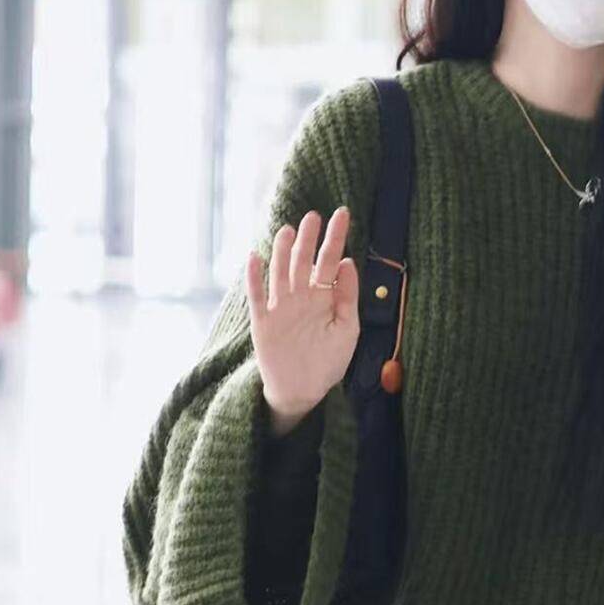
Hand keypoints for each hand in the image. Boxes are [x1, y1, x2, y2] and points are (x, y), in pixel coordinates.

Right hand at [248, 206, 360, 431]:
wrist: (302, 391)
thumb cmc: (327, 362)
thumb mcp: (347, 330)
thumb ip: (347, 297)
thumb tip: (348, 263)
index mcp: (323, 298)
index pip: (330, 261)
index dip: (335, 238)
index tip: (343, 214)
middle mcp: (301, 297)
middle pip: (303, 261)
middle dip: (308, 238)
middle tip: (313, 216)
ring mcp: (280, 308)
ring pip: (280, 272)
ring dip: (282, 251)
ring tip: (288, 230)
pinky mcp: (263, 322)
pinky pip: (257, 296)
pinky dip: (254, 277)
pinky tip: (254, 258)